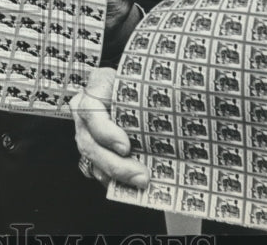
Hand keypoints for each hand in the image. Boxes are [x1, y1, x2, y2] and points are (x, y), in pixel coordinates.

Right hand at [70, 67, 147, 188]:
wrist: (132, 88)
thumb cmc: (141, 84)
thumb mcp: (144, 82)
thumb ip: (154, 94)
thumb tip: (182, 112)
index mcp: (97, 85)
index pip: (90, 108)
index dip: (105, 131)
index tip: (126, 147)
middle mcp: (85, 108)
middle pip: (89, 141)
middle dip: (114, 163)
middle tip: (140, 175)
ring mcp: (84, 128)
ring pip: (90, 158)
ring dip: (115, 174)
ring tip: (139, 182)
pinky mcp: (90, 146)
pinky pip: (94, 168)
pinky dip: (112, 179)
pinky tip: (129, 185)